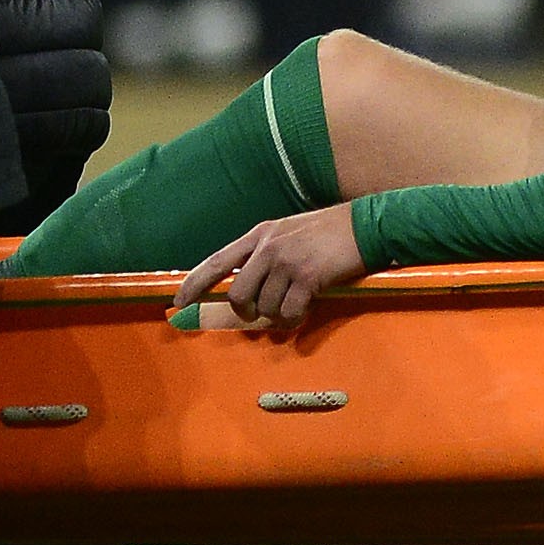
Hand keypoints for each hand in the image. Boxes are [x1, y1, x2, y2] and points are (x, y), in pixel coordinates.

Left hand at [172, 205, 368, 327]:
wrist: (364, 226)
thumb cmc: (328, 232)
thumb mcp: (289, 232)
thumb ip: (266, 253)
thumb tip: (250, 289)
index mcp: (259, 235)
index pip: (216, 262)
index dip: (193, 284)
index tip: (178, 303)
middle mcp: (268, 248)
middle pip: (237, 295)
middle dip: (247, 312)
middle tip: (261, 314)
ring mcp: (287, 263)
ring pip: (265, 308)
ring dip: (278, 315)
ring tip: (295, 305)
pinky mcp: (307, 278)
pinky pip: (289, 312)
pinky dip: (295, 318)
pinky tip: (306, 309)